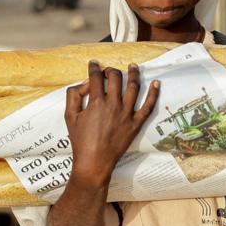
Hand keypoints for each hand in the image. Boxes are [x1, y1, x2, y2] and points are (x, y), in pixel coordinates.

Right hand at [65, 61, 159, 185]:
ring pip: (133, 87)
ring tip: (133, 67)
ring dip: (134, 74)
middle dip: (111, 70)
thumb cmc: (80, 140)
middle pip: (116, 78)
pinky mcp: (136, 123)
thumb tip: (84, 84)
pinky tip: (156, 83)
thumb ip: (73, 96)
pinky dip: (154, 93)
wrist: (94, 162)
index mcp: (96, 102)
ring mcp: (127, 114)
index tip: (94, 64)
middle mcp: (113, 105)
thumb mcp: (69, 116)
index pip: (96, 77)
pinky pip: (148, 106)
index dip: (94, 67)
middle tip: (109, 71)